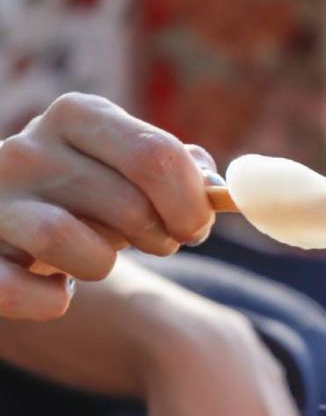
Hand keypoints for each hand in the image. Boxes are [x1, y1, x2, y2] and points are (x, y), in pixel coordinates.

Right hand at [0, 93, 215, 319]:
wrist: (11, 224)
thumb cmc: (90, 194)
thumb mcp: (132, 166)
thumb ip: (179, 169)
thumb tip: (215, 187)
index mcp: (77, 115)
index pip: (157, 156)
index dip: (191, 203)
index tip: (197, 225)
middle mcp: (25, 149)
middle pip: (128, 205)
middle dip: (161, 237)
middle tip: (160, 242)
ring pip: (66, 240)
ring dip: (103, 263)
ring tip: (104, 258)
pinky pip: (17, 289)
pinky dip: (50, 300)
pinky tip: (58, 290)